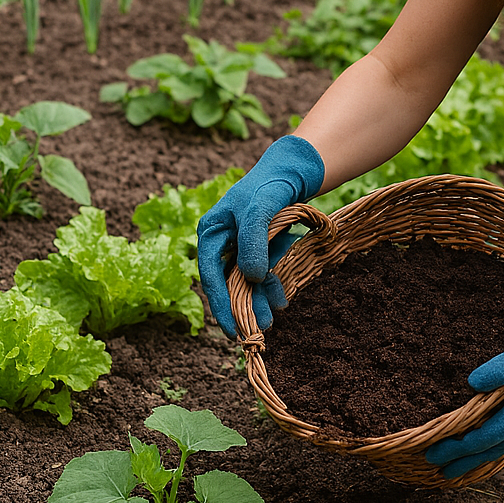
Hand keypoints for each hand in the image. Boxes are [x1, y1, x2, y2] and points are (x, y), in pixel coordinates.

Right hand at [197, 135, 325, 337]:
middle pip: (228, 283)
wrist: (293, 172)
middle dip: (243, 306)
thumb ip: (253, 242)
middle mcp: (221, 242)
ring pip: (246, 282)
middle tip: (258, 330)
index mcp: (211, 232)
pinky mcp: (258, 249)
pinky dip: (271, 286)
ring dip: (259, 299)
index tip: (231, 329)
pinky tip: (281, 296)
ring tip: (274, 316)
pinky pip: (261, 274)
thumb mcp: (260, 210)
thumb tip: (250, 277)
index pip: (210, 275)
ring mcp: (239, 247)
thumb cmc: (271, 186)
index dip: (220, 304)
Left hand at [426, 277, 503, 478]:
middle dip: (462, 460)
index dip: (460, 447)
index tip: (435, 451)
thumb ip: (502, 369)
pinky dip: (492, 451)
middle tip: (433, 465)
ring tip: (452, 469)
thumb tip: (472, 384)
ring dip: (476, 460)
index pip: (486, 437)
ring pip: (502, 449)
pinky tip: (482, 453)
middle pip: (491, 450)